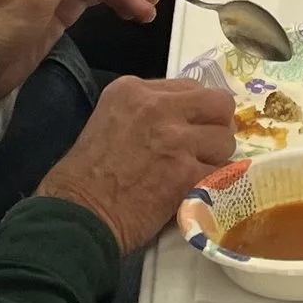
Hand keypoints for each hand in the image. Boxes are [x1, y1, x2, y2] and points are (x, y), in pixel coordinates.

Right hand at [38, 76, 239, 255]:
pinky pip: (222, 173)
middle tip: (208, 146)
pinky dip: (215, 185)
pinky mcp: (186, 173)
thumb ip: (146, 111)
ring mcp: (175, 139)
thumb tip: (183, 117)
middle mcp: (158, 108)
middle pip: (218, 104)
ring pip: (225, 140)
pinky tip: (197, 191)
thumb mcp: (109, 121)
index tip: (192, 127)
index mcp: (134, 90)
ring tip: (196, 173)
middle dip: (218, 126)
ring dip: (216, 159)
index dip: (196, 111)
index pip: (190, 87)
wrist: (77, 215)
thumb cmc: (83, 176)